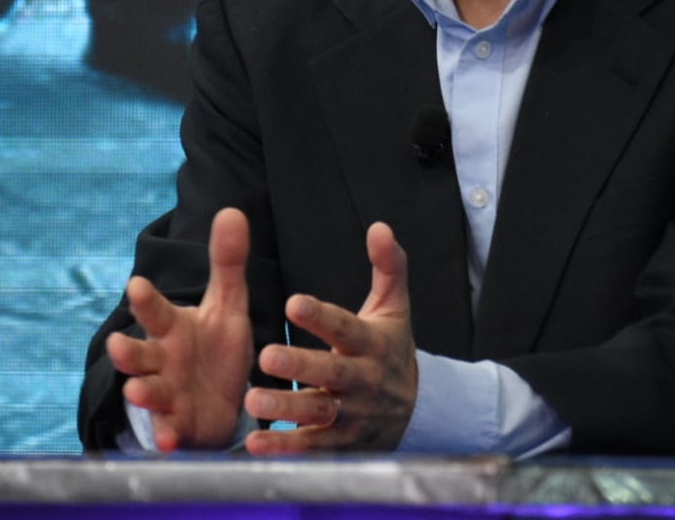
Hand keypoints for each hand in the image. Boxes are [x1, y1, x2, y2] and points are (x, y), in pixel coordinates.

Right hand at [105, 207, 254, 450]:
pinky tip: (167, 440)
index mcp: (172, 328)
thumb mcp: (227, 304)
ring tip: (136, 391)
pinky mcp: (177, 426)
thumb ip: (227, 262)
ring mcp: (166, 395)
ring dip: (141, 393)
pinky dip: (166, 436)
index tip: (137, 285)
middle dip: (127, 350)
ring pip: (148, 392)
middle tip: (118, 344)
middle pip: (139, 354)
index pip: (155, 310)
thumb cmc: (214, 346)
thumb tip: (232, 210)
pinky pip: (168, 432)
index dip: (146, 300)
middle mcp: (160, 361)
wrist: (219, 400)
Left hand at [242, 222, 416, 452]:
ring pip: (320, 412)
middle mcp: (364, 379)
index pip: (346, 327)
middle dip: (300, 365)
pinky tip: (257, 443)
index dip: (321, 316)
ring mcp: (355, 414)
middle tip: (266, 356)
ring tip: (253, 400)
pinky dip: (287, 447)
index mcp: (372, 343)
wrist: (420, 410)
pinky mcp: (344, 442)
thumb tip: (380, 226)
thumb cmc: (393, 349)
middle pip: (332, 372)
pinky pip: (315, 446)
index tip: (292, 302)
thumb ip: (388, 266)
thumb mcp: (395, 307)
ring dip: (287, 409)